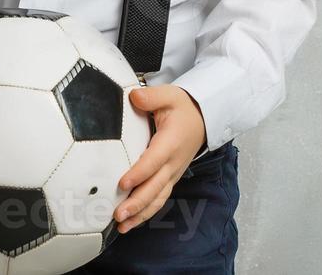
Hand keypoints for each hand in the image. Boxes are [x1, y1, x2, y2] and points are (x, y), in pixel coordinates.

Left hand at [113, 85, 206, 233]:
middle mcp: (173, 163)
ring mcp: (172, 174)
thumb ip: (151, 97)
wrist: (204, 119)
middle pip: (155, 187)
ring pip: (157, 199)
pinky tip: (128, 224)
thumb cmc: (183, 107)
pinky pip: (158, 200)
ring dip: (140, 214)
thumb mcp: (170, 95)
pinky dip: (145, 214)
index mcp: (171, 142)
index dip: (139, 173)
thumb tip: (133, 96)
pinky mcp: (169, 180)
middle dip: (136, 203)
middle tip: (117, 214)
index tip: (122, 183)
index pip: (154, 161)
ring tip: (121, 226)